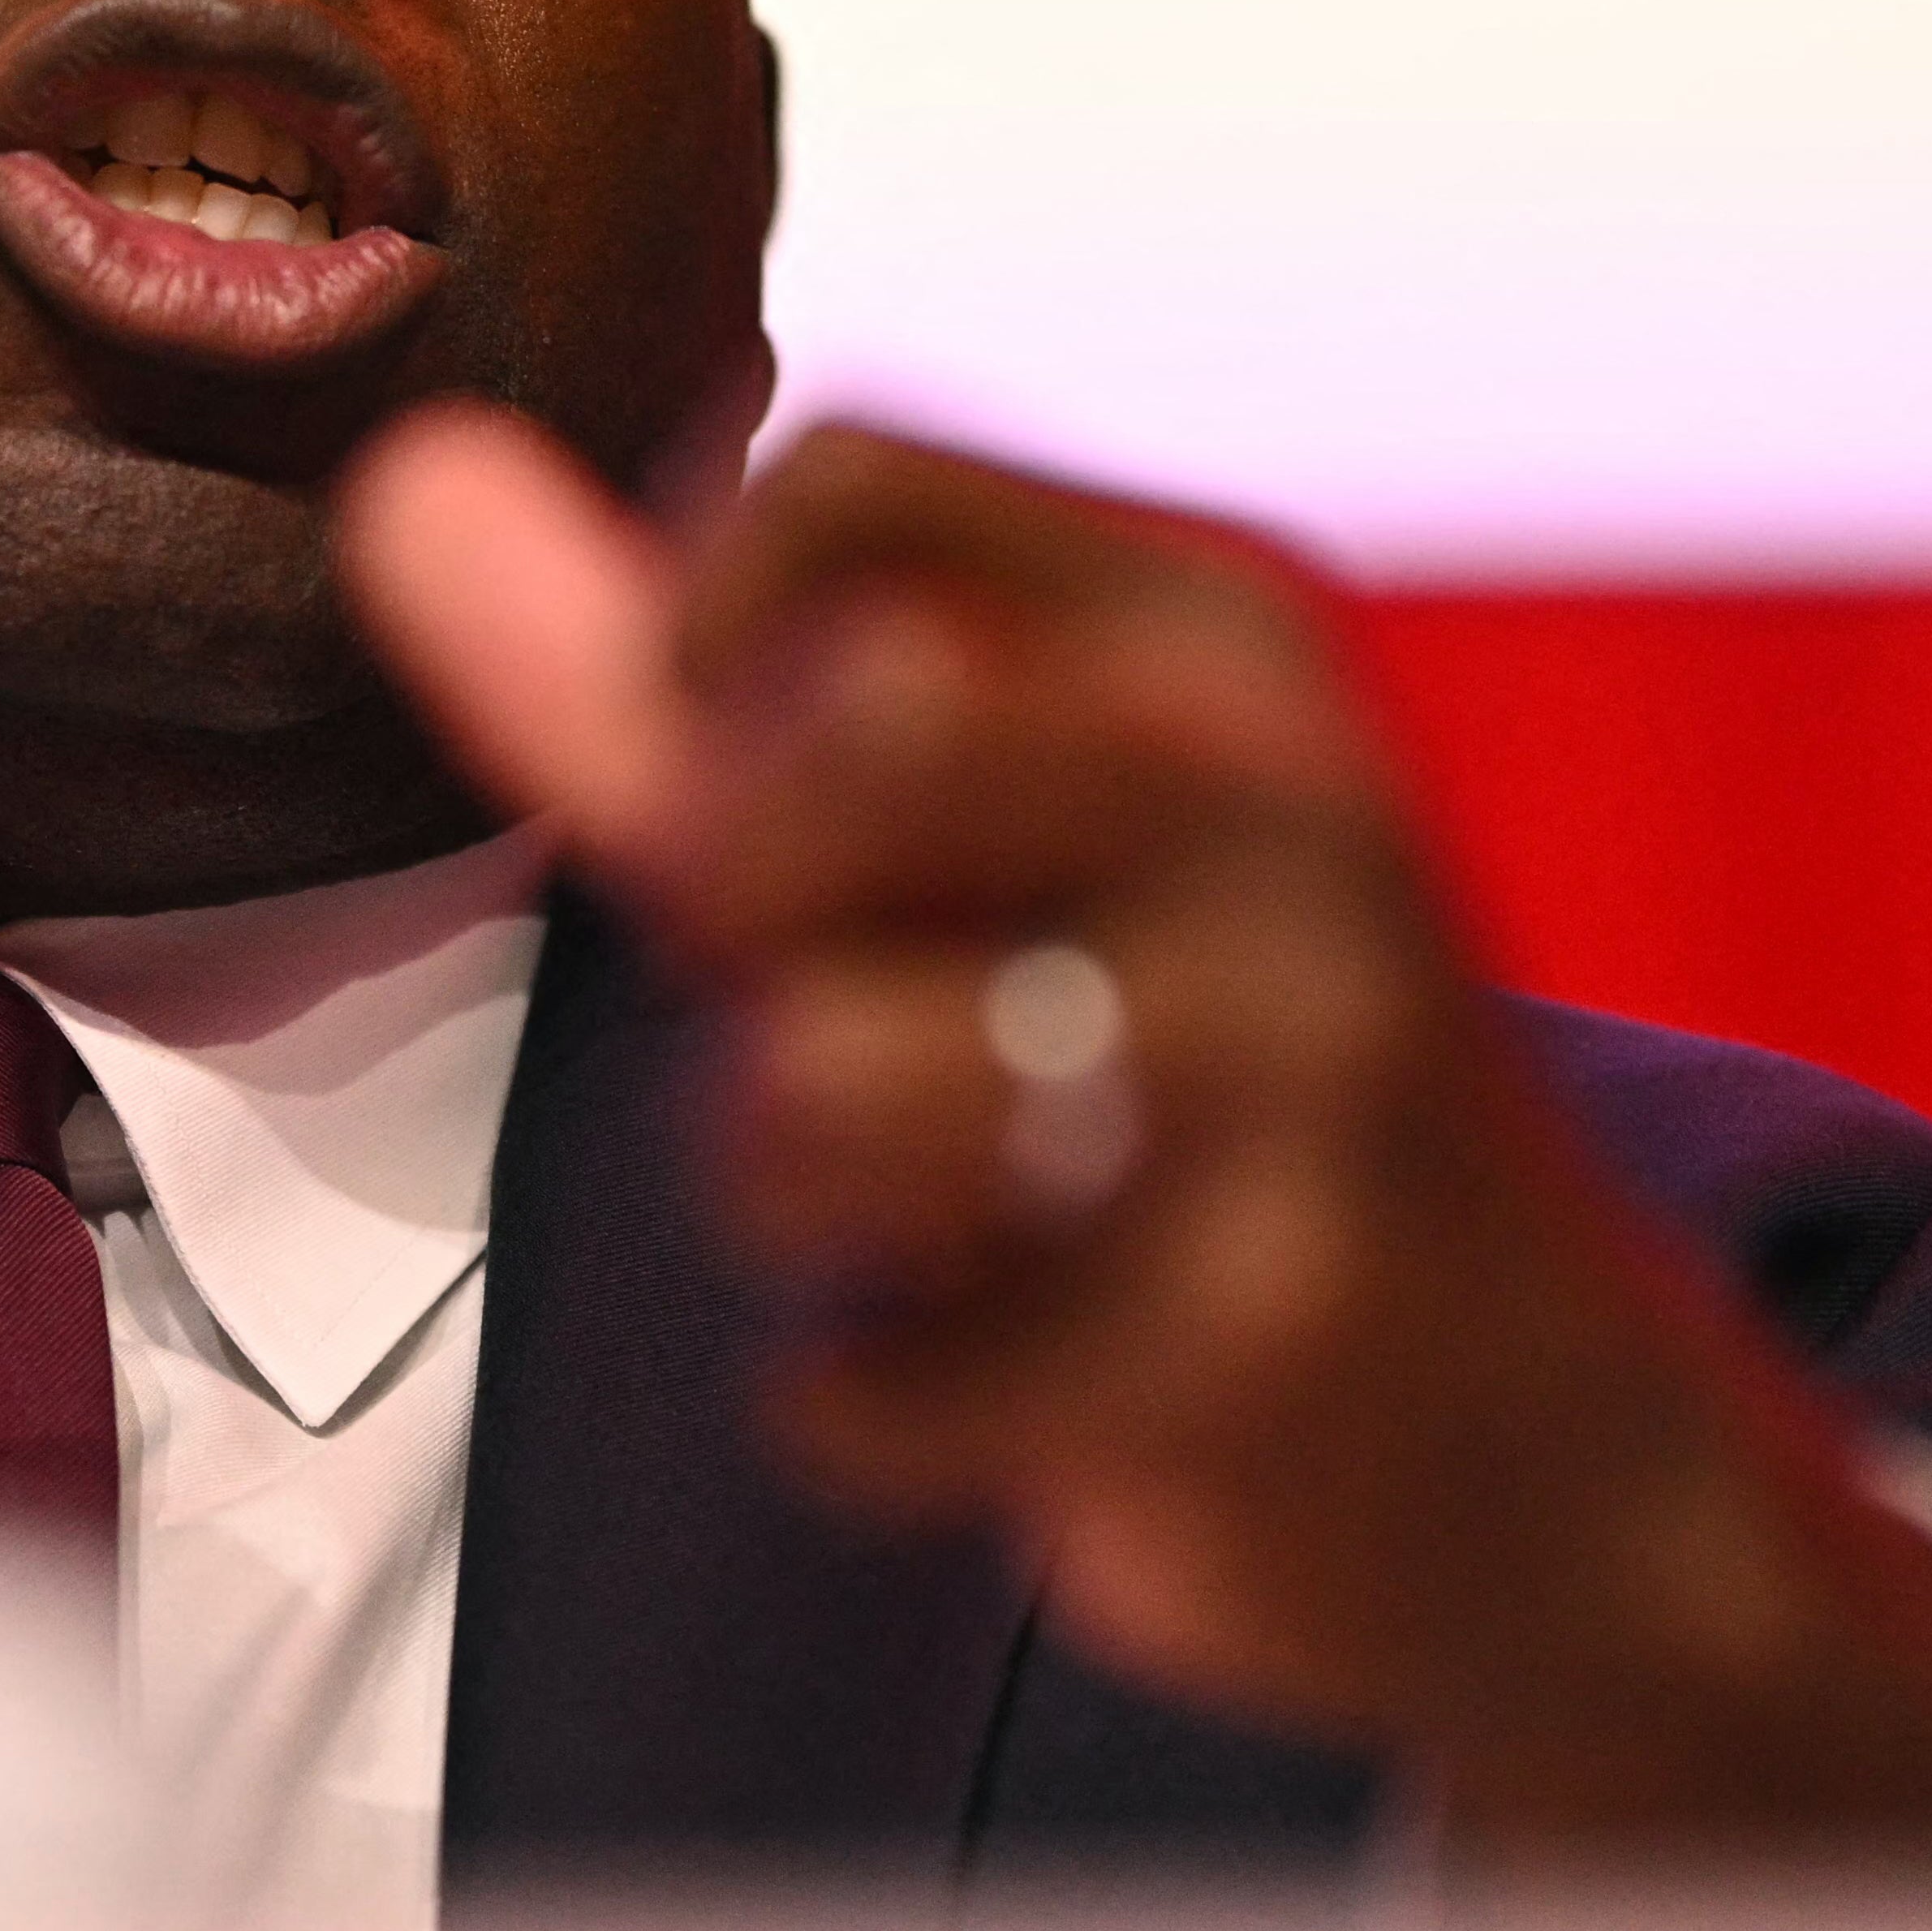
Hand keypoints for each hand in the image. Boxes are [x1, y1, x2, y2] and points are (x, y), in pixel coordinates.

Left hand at [337, 406, 1931, 1854]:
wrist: (1530, 1453)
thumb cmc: (1160, 1086)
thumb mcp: (925, 853)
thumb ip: (642, 683)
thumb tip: (401, 480)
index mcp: (1209, 635)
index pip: (842, 477)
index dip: (703, 641)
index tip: (744, 784)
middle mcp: (1286, 798)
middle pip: (832, 732)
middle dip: (736, 913)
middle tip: (837, 1005)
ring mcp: (1308, 1052)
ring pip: (816, 1065)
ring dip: (778, 1180)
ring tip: (909, 1203)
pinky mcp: (1280, 1313)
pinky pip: (887, 1359)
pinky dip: (867, 1405)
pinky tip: (967, 1376)